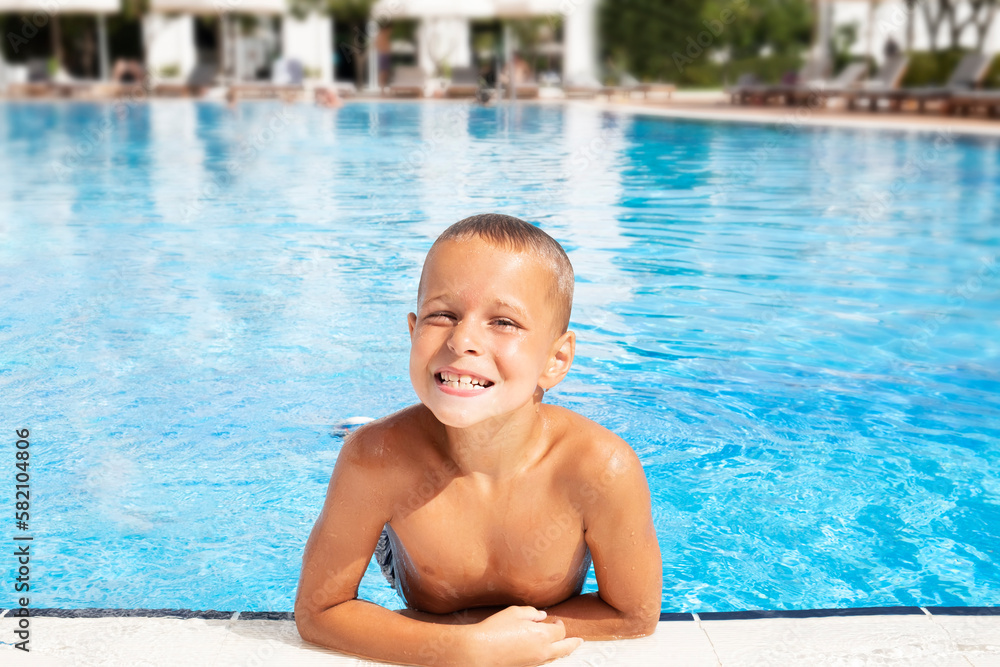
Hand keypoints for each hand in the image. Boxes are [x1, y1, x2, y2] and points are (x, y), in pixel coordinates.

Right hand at [464, 605, 583, 665]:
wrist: (479, 652)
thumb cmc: (495, 630)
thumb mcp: (514, 612)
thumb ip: (532, 613)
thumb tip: (542, 616)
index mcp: (543, 635)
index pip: (560, 631)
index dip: (559, 625)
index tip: (555, 621)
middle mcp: (542, 651)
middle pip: (565, 648)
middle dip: (573, 643)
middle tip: (580, 641)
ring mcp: (534, 662)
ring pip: (554, 657)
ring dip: (561, 651)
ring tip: (565, 647)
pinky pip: (543, 661)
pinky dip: (548, 655)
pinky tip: (545, 652)